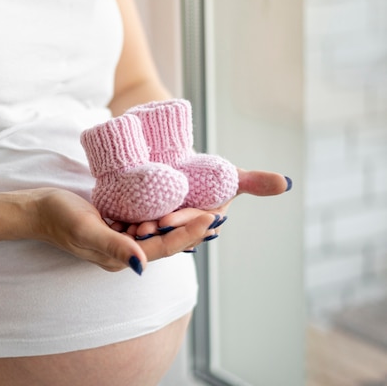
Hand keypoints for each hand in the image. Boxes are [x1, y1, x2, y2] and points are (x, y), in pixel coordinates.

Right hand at [30, 188, 218, 274]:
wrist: (37, 210)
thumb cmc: (58, 218)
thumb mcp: (85, 229)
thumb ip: (113, 247)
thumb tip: (142, 265)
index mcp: (119, 258)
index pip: (162, 248)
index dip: (187, 234)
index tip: (210, 218)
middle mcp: (123, 252)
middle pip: (165, 242)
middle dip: (190, 229)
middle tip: (217, 213)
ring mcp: (119, 240)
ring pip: (157, 233)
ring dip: (178, 222)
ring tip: (203, 207)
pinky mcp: (115, 227)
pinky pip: (144, 223)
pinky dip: (161, 214)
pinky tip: (174, 203)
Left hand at [112, 168, 291, 252]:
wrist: (171, 162)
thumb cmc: (203, 173)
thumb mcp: (226, 176)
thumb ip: (252, 181)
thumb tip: (286, 183)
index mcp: (201, 222)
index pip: (193, 223)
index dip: (184, 221)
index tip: (171, 217)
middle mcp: (180, 227)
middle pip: (169, 230)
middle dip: (158, 230)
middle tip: (145, 226)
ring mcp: (159, 225)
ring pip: (149, 231)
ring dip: (138, 234)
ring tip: (127, 227)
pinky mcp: (139, 221)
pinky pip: (130, 227)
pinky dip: (122, 228)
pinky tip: (111, 224)